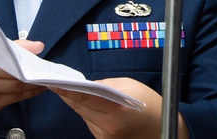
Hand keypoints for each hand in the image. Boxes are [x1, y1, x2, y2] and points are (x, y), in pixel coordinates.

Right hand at [0, 40, 45, 136]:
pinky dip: (27, 94)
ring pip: (18, 91)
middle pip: (17, 78)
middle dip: (33, 74)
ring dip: (34, 85)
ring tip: (43, 78)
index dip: (27, 59)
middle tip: (45, 68)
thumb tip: (36, 46)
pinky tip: (33, 87)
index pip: (11, 60)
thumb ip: (9, 45)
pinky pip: (14, 100)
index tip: (39, 55)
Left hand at [52, 77, 189, 138]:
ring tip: (73, 90)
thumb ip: (106, 84)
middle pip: (80, 108)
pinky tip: (89, 104)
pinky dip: (88, 113)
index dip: (66, 90)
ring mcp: (105, 137)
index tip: (53, 82)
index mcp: (115, 111)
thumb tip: (86, 85)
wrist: (163, 130)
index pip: (83, 99)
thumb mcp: (130, 86)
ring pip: (84, 116)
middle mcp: (107, 127)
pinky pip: (90, 124)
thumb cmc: (151, 106)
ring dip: (78, 104)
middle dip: (68, 95)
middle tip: (57, 82)